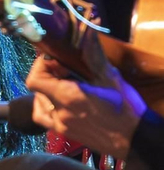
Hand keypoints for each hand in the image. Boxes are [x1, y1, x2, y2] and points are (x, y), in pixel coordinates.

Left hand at [26, 40, 144, 158]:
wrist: (134, 138)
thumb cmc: (126, 108)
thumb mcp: (110, 78)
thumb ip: (93, 56)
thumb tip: (88, 31)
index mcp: (68, 96)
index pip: (35, 79)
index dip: (39, 66)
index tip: (52, 59)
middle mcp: (59, 111)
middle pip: (37, 88)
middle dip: (46, 75)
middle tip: (62, 69)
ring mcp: (59, 125)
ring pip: (38, 103)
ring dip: (45, 90)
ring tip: (63, 84)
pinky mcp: (63, 133)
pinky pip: (44, 118)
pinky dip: (45, 107)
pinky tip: (59, 101)